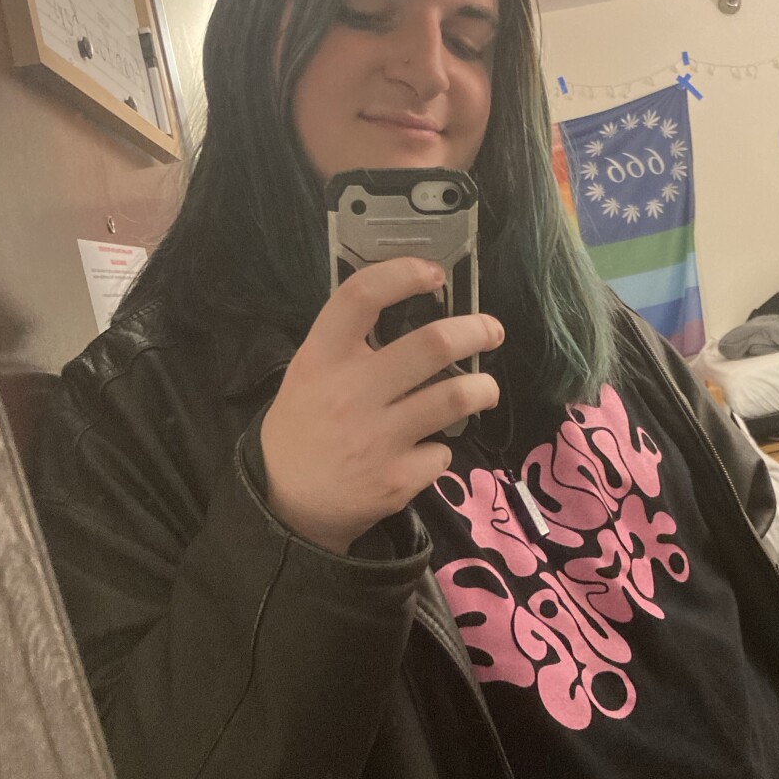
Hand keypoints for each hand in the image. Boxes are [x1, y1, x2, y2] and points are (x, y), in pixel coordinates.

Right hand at [259, 259, 501, 552]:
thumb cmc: (305, 427)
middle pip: (432, 345)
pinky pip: (442, 451)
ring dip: (483, 388)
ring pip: (455, 397)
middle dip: (475, 331)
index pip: (360, 297)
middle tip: (492, 330)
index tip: (434, 273)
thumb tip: (419, 308)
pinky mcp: (396, 480)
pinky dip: (441, 447)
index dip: (402, 274)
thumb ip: (350, 344)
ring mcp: (374, 439)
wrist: (286, 506)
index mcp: (321, 360)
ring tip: (484, 389)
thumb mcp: (309, 374)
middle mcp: (348, 394)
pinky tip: (425, 450)